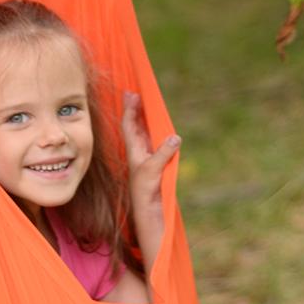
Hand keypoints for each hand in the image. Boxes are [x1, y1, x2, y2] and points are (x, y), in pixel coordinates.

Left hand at [120, 91, 179, 210]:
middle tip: (133, 93)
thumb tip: (175, 137)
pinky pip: (154, 141)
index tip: (130, 94)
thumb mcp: (153, 170)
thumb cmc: (145, 190)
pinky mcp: (155, 162)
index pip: (129, 125)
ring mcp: (147, 156)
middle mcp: (139, 150)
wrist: (148, 210)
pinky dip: (155, 131)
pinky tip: (158, 126)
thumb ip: (163, 153)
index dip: (129, 109)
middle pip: (135, 125)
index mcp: (134, 150)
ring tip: (143, 104)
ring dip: (143, 118)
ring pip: (143, 132)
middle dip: (134, 109)